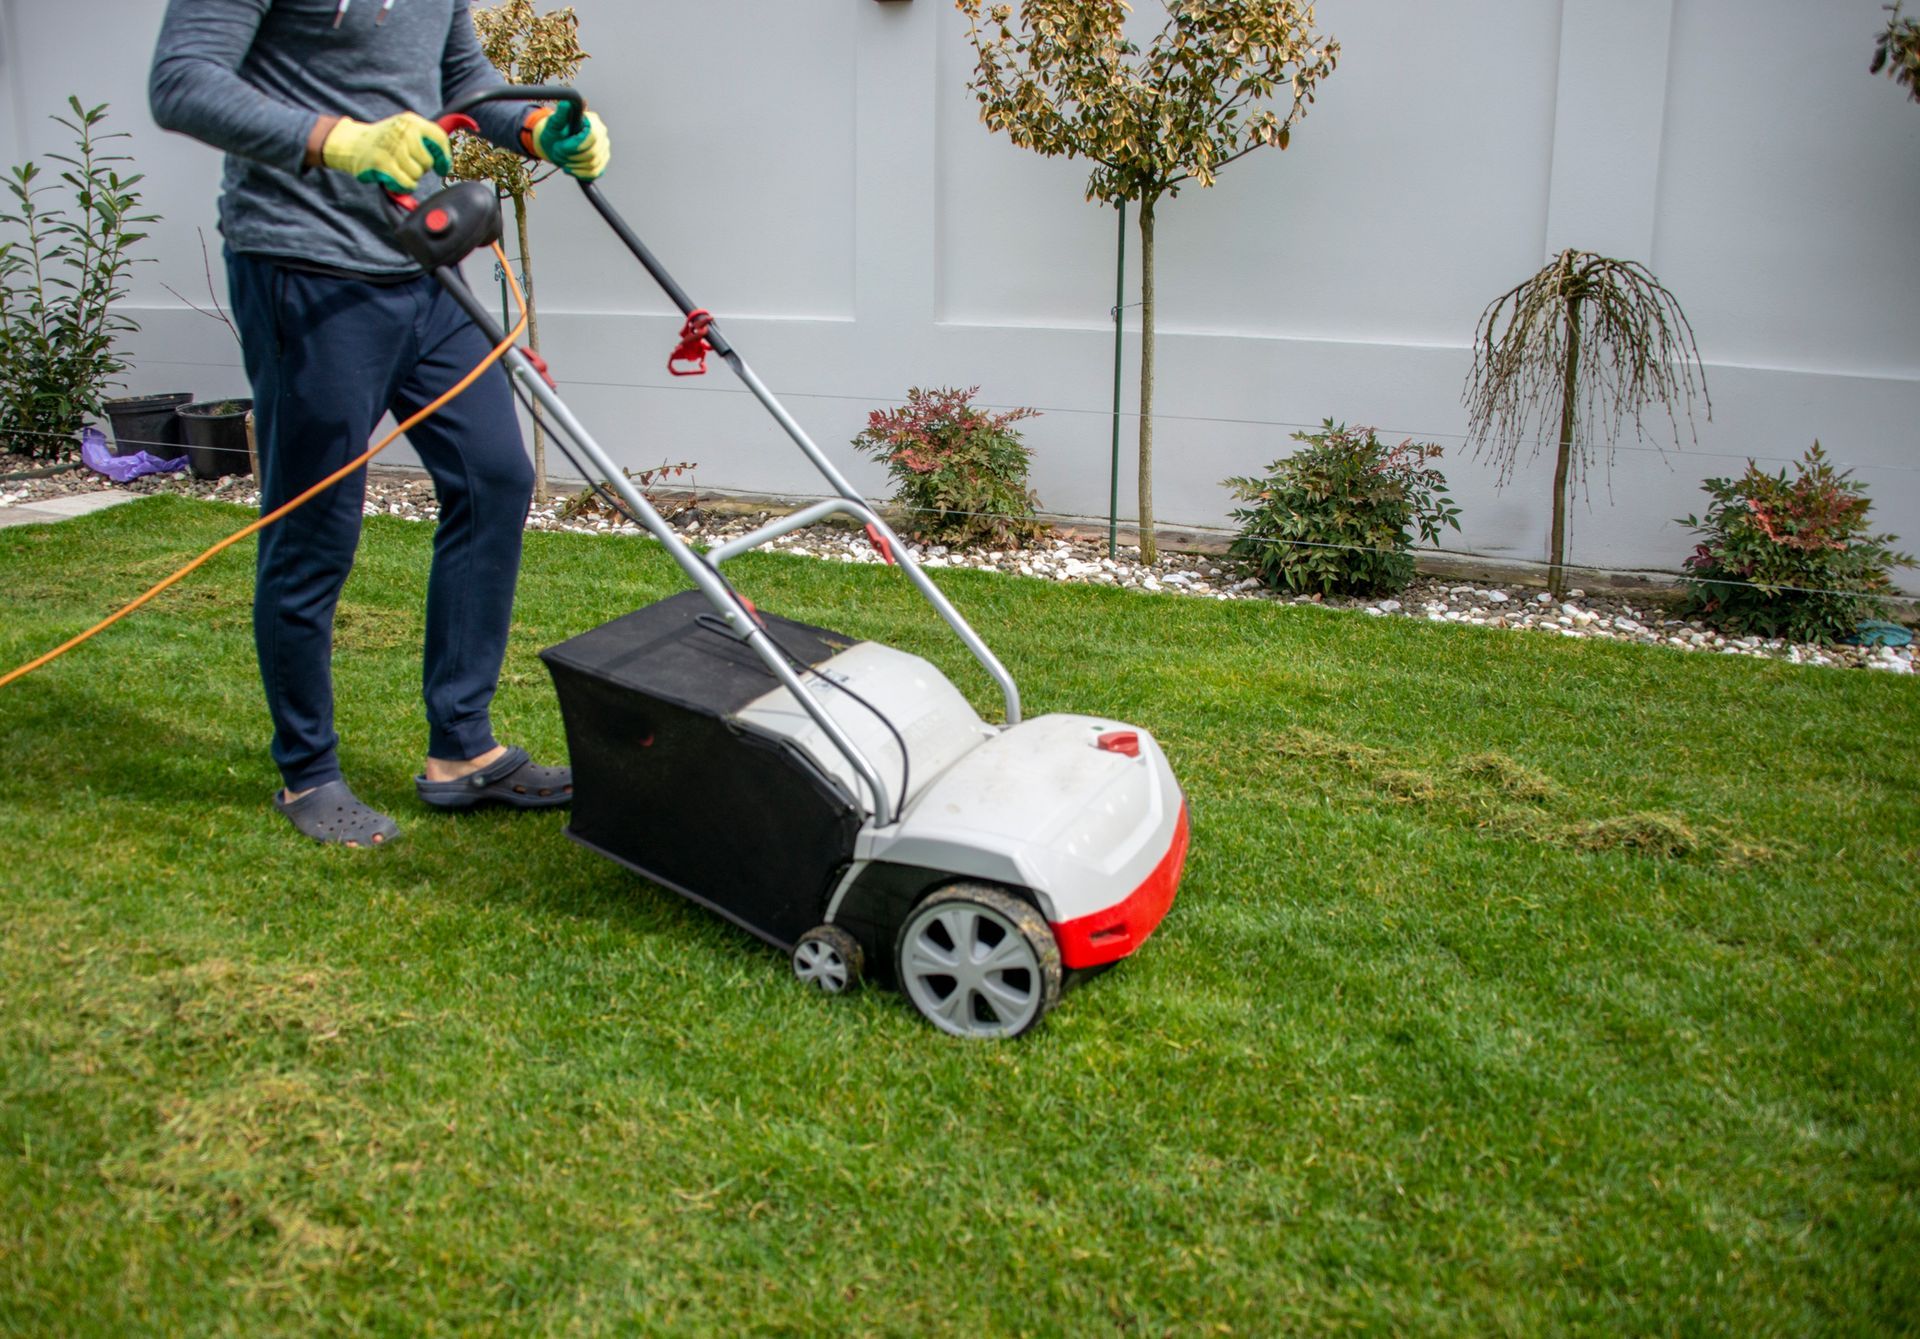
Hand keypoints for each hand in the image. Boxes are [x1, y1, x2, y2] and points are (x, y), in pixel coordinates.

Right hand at [320, 113, 451, 191]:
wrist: (353, 143)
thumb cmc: (387, 141)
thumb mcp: (407, 130)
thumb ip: (429, 137)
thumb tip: (462, 135)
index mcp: (412, 121)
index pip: (439, 138)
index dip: (444, 157)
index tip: (442, 168)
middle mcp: (403, 132)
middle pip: (428, 161)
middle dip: (422, 169)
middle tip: (409, 165)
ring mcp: (392, 147)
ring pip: (417, 174)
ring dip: (410, 178)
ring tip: (399, 170)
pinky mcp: (382, 163)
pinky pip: (406, 183)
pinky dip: (403, 186)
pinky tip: (395, 180)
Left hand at [525, 106, 610, 180]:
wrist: (555, 145)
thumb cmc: (554, 132)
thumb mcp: (554, 124)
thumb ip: (560, 115)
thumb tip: (565, 104)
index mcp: (593, 121)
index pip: (593, 136)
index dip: (576, 145)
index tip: (560, 147)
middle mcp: (602, 135)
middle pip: (592, 153)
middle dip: (571, 156)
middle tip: (558, 152)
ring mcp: (604, 150)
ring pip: (592, 164)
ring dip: (573, 165)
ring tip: (562, 159)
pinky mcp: (602, 163)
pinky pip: (594, 173)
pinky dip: (579, 173)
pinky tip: (569, 168)